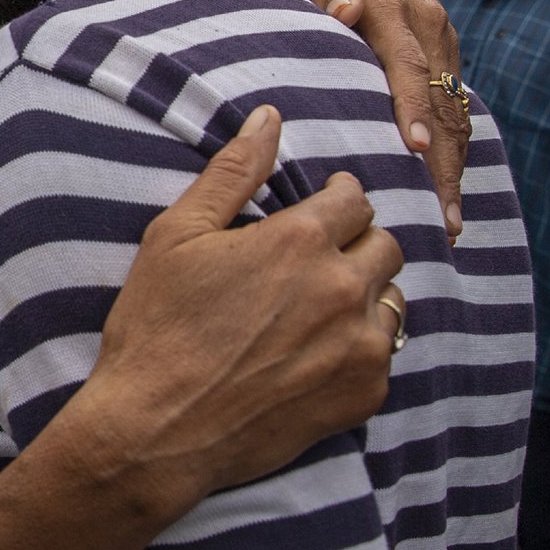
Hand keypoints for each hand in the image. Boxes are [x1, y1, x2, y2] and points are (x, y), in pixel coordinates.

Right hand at [85, 104, 404, 507]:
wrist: (157, 430)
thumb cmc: (157, 328)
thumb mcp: (177, 236)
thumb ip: (232, 172)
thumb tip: (270, 119)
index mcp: (300, 240)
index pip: (353, 199)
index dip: (334, 200)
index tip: (319, 211)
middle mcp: (343, 288)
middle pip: (384, 245)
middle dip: (355, 244)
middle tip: (314, 261)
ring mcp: (360, 346)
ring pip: (393, 300)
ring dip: (364, 296)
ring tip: (318, 309)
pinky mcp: (363, 395)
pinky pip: (385, 354)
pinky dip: (358, 348)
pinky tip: (314, 354)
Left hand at [291, 0, 469, 237]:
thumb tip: (345, 10)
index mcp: (396, 10)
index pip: (407, 64)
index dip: (413, 106)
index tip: (416, 147)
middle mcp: (430, 30)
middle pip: (442, 103)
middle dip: (444, 164)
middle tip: (441, 218)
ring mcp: (445, 46)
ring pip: (456, 114)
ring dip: (455, 169)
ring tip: (449, 222)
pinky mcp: (448, 58)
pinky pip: (456, 109)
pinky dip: (456, 151)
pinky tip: (449, 193)